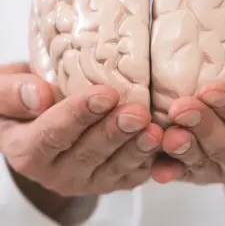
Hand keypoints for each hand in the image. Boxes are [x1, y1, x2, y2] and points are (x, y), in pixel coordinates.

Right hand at [0, 64, 161, 196]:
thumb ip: (11, 93)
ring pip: (113, 168)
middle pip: (89, 154)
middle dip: (115, 133)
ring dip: (136, 150)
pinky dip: (149, 163)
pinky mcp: (110, 180)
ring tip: (154, 132)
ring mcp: (86, 179)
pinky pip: (130, 176)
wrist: (43, 122)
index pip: (52, 135)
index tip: (104, 95)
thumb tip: (38, 96)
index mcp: (28, 150)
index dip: (79, 115)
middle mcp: (57, 172)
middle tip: (138, 114)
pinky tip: (162, 147)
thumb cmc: (26, 103)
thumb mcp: (3, 91)